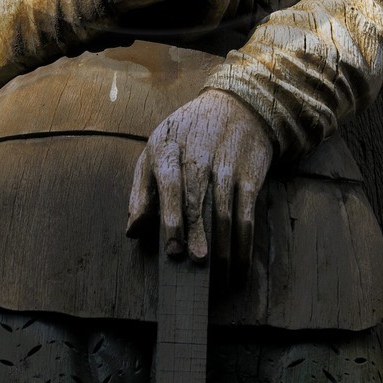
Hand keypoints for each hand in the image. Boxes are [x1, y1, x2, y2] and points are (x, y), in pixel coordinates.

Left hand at [126, 89, 273, 280]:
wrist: (236, 105)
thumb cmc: (187, 135)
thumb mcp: (156, 150)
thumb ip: (141, 191)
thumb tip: (132, 230)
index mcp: (168, 148)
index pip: (170, 184)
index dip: (171, 217)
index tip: (173, 249)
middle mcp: (199, 155)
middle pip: (198, 199)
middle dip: (198, 233)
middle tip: (197, 263)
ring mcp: (227, 164)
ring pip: (225, 212)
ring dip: (224, 247)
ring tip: (219, 277)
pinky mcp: (250, 174)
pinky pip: (247, 214)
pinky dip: (245, 243)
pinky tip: (240, 265)